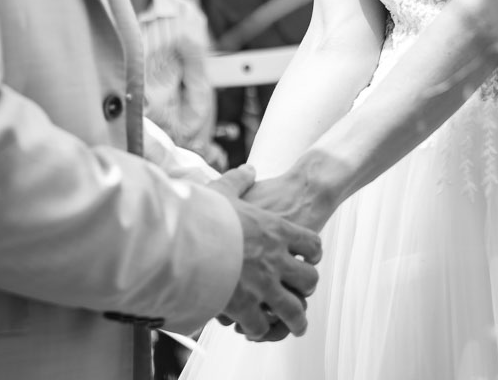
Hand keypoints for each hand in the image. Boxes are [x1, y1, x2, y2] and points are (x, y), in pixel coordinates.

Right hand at [208, 165, 321, 341]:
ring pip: (293, 309)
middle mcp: (275, 259)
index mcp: (275, 231)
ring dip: (295, 319)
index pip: (311, 244)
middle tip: (302, 294)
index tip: (308, 258)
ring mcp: (263, 284)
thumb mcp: (224, 191)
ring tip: (294, 326)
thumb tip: (248, 169)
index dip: (312, 253)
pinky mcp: (244, 305)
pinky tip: (255, 328)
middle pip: (308, 279)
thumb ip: (239, 180)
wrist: (185, 235)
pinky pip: (262, 324)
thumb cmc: (202, 213)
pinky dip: (260, 329)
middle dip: (306, 288)